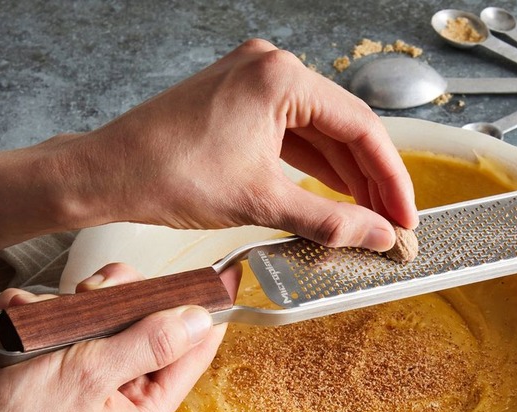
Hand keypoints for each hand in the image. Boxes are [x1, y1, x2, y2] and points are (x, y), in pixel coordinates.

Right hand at [0, 263, 238, 411]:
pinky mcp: (59, 378)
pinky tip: (24, 318)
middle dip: (123, 303)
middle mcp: (123, 405)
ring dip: (75, 308)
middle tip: (96, 292)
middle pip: (149, 333)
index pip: (191, 357)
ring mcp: (90, 391)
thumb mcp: (89, 376)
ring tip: (46, 312)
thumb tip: (197, 321)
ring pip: (107, 326)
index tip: (217, 278)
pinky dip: (46, 319)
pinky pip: (69, 334)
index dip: (204, 315)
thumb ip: (147, 344)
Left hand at [67, 39, 416, 249]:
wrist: (111, 174)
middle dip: (371, 180)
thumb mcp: (262, 202)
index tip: (406, 216)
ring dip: (345, 176)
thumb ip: (330, 221)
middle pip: (343, 128)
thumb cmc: (170, 175)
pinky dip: (314, 167)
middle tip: (392, 223)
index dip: (391, 178)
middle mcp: (271, 69)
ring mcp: (254, 84)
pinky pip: (293, 136)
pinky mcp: (240, 104)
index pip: (361, 128)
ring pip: (319, 133)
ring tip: (369, 216)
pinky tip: (334, 195)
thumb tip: (377, 237)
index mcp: (281, 78)